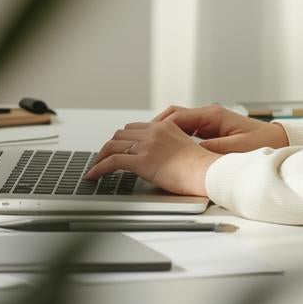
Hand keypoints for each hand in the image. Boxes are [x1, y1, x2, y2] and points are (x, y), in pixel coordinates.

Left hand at [84, 118, 213, 196]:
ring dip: (100, 157)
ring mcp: (147, 145)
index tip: (117, 148)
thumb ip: (170, 147)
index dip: (123, 139)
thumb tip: (161, 158)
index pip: (135, 128)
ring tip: (95, 168)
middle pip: (121, 134)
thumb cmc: (202, 167)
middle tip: (104, 158)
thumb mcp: (185, 148)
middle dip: (110, 146)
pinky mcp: (142, 160)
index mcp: (165, 127)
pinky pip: (112, 162)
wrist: (208, 172)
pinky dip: (98, 168)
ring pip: (112, 145)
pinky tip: (93, 176)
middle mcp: (154, 132)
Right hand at [153, 103, 288, 151]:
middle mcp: (209, 114)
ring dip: (163, 131)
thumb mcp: (237, 148)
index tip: (146, 136)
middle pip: (174, 116)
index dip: (159, 127)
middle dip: (155, 126)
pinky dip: (173, 136)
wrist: (278, 140)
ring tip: (148, 144)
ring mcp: (209, 121)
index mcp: (213, 115)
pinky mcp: (211, 129)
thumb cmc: (262, 143)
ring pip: (178, 122)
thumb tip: (192, 151)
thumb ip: (214, 149)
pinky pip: (186, 129)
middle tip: (140, 139)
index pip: (178, 117)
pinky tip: (165, 148)